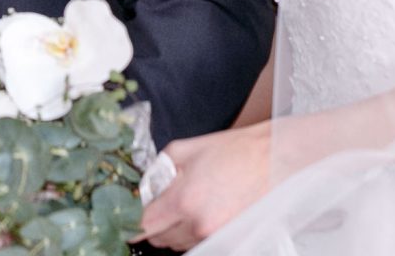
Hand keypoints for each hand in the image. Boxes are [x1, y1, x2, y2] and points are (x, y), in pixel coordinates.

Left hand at [137, 121, 270, 250]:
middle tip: (162, 202)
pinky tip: (201, 211)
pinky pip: (199, 245)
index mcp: (183, 200)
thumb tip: (142, 188)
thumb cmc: (231, 151)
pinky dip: (193, 233)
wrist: (270, 158)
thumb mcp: (182, 150)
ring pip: (178, 245)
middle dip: (154, 223)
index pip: (143, 226)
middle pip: (159, 240)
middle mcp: (198, 225)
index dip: (131, 222)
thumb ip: (156, 171)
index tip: (124, 216)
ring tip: (188, 202)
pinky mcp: (231, 242)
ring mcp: (217, 237)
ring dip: (174, 229)